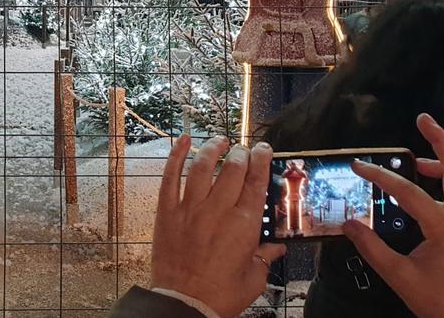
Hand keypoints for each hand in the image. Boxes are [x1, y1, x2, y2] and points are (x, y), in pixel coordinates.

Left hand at [151, 135, 285, 317]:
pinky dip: (176, 155)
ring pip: (202, 166)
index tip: (263, 149)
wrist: (184, 303)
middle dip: (241, 153)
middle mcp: (218, 210)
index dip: (261, 159)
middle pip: (232, 168)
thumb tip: (276, 247)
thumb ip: (265, 257)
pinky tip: (183, 141)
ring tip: (220, 140)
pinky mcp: (167, 211)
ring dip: (213, 148)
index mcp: (244, 224)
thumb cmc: (220, 294)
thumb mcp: (254, 277)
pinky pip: (170, 176)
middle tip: (243, 149)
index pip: (256, 181)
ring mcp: (190, 208)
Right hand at [344, 113, 443, 317]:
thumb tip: (348, 223)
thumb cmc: (439, 302)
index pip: (408, 192)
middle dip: (441, 140)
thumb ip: (371, 247)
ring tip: (422, 159)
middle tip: (423, 119)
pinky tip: (439, 188)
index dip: (380, 176)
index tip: (357, 165)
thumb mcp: (398, 276)